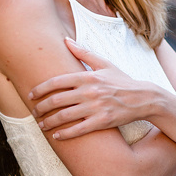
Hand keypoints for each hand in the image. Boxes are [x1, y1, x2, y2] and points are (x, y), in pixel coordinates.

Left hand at [29, 38, 157, 138]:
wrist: (144, 98)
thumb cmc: (122, 80)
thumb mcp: (104, 63)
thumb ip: (83, 52)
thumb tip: (65, 40)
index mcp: (88, 76)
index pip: (57, 81)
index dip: (41, 89)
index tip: (31, 94)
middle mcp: (90, 91)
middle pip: (57, 100)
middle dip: (41, 107)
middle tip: (34, 111)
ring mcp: (96, 107)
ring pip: (65, 116)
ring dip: (49, 122)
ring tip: (41, 125)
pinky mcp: (102, 121)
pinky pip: (79, 129)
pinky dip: (65, 133)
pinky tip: (56, 136)